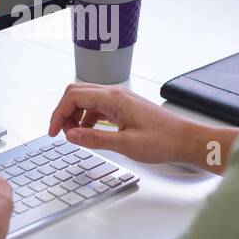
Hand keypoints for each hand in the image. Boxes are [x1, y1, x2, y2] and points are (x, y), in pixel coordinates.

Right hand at [47, 84, 199, 165]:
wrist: (185, 140)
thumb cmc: (162, 141)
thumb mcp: (125, 145)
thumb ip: (95, 139)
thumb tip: (70, 136)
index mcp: (114, 99)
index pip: (73, 96)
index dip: (58, 114)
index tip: (53, 133)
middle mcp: (115, 94)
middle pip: (77, 93)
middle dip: (64, 112)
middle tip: (61, 134)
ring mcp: (120, 99)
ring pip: (86, 100)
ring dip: (75, 116)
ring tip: (76, 136)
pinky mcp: (124, 107)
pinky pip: (97, 107)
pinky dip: (87, 118)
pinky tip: (90, 134)